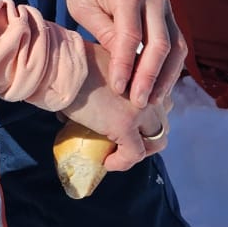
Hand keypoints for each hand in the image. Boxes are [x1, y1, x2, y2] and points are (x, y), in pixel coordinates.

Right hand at [60, 43, 172, 173]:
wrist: (63, 67)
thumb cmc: (73, 64)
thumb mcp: (102, 68)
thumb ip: (108, 83)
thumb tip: (94, 104)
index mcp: (146, 76)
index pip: (161, 102)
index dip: (148, 118)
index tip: (131, 125)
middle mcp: (149, 92)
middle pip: (164, 122)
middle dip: (149, 137)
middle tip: (129, 142)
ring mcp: (140, 110)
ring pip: (157, 141)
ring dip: (141, 150)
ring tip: (120, 153)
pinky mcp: (125, 126)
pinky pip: (134, 154)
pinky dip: (122, 162)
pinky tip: (107, 162)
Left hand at [61, 0, 186, 110]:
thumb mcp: (83, 8)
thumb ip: (103, 33)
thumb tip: (122, 66)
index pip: (131, 35)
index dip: (126, 65)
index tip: (118, 88)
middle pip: (160, 43)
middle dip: (149, 77)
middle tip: (138, 102)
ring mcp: (166, 5)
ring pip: (176, 46)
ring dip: (166, 77)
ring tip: (152, 101)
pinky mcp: (170, 15)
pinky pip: (177, 45)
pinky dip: (170, 68)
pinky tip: (159, 88)